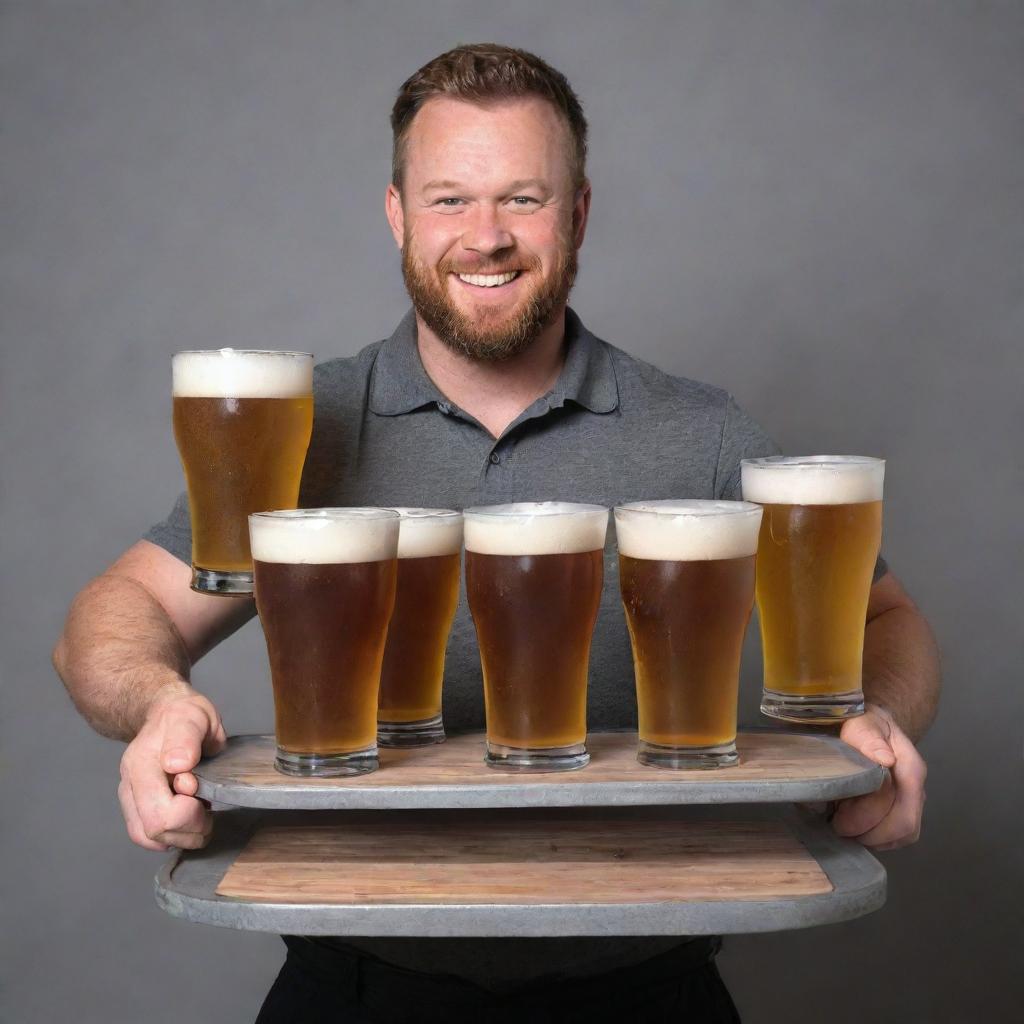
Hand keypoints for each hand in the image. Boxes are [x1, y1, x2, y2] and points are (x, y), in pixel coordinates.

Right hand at [117, 687, 225, 851]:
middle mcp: (129, 784)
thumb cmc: (184, 716)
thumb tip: (178, 765)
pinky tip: (188, 819)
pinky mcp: (133, 808)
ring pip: (150, 839)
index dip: (190, 813)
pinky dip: (173, 835)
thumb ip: (186, 738)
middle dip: (190, 829)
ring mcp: (129, 798)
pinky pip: (148, 837)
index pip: (159, 814)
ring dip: (183, 835)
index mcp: (142, 763)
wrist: (166, 714)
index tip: (203, 792)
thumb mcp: (193, 716)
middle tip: (208, 810)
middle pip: (155, 831)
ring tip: (201, 814)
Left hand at [832, 704, 926, 850]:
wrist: (872, 724)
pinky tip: (855, 827)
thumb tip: (885, 759)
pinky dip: (875, 837)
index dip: (868, 819)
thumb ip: (870, 738)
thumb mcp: (862, 723)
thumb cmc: (864, 724)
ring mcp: (912, 802)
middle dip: (868, 834)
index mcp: (910, 768)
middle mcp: (916, 789)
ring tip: (844, 825)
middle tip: (837, 826)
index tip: (838, 817)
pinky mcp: (904, 810)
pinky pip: (897, 836)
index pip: (901, 809)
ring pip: (901, 836)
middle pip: (903, 827)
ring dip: (871, 837)